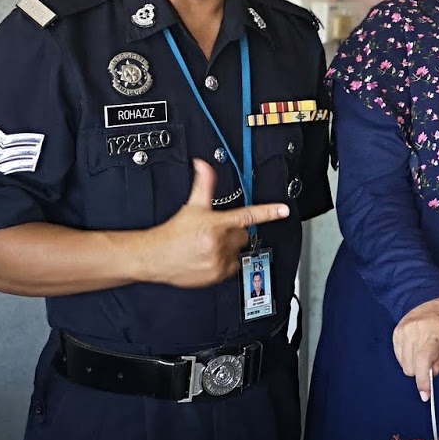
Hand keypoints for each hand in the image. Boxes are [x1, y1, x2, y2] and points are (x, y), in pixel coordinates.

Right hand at [140, 159, 289, 287]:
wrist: (155, 256)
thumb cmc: (173, 233)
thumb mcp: (191, 206)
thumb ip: (203, 184)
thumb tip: (203, 164)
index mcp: (216, 223)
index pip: (247, 214)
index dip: (268, 211)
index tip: (283, 210)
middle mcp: (219, 243)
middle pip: (244, 235)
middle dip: (234, 232)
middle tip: (217, 232)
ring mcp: (219, 261)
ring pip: (239, 252)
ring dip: (230, 248)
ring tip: (211, 245)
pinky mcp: (217, 275)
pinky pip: (232, 268)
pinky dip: (225, 263)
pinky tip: (211, 257)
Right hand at [393, 296, 438, 397]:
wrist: (434, 298)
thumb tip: (433, 373)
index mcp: (435, 333)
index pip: (424, 361)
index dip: (423, 381)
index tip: (425, 395)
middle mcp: (416, 332)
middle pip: (412, 367)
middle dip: (422, 372)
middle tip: (433, 363)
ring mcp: (404, 331)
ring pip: (404, 364)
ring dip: (415, 366)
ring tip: (426, 353)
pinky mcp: (397, 332)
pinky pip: (399, 356)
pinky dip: (408, 358)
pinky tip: (417, 349)